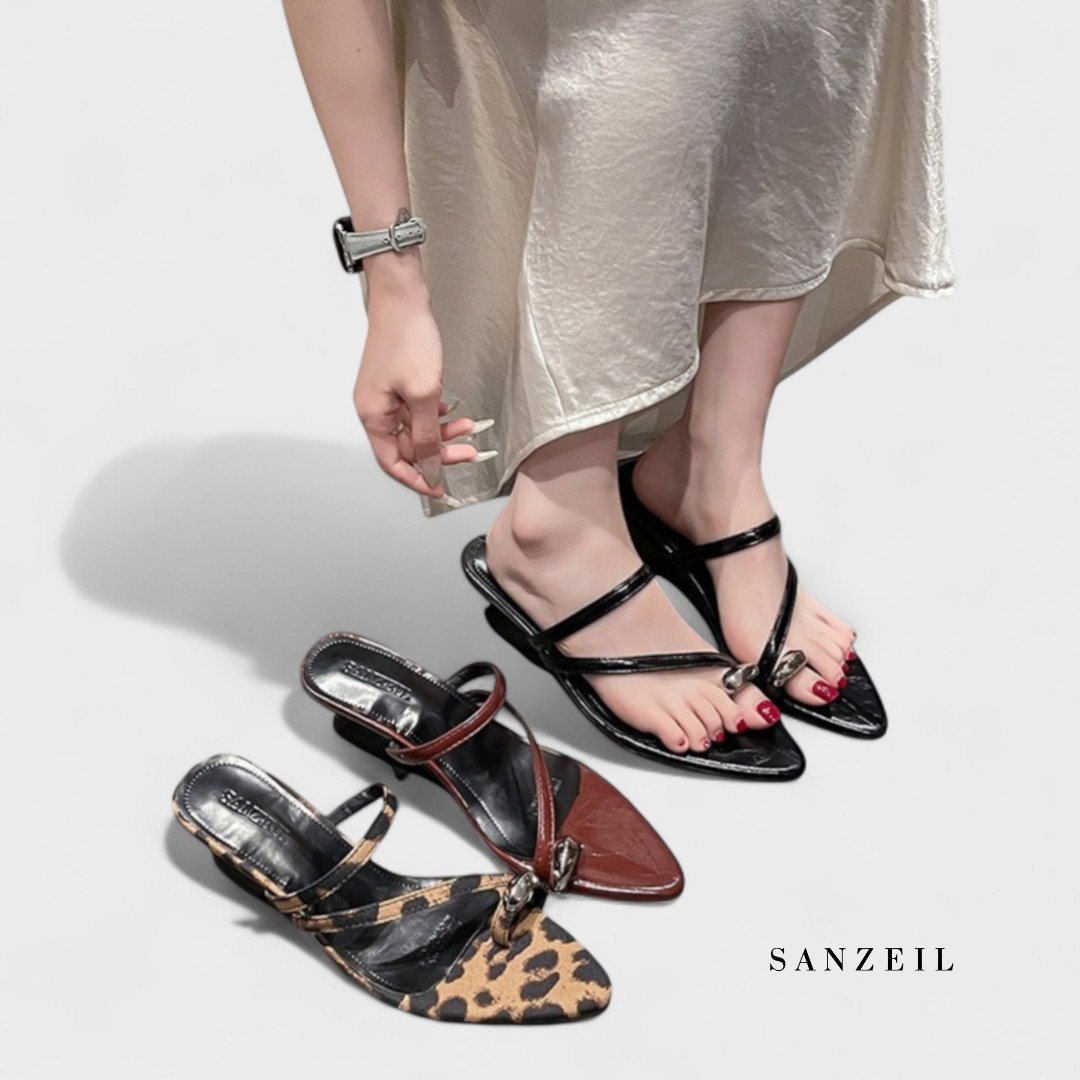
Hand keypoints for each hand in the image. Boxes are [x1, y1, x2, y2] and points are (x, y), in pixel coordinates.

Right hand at [354, 285, 487, 497]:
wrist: (403, 297)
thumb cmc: (406, 338)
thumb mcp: (424, 394)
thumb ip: (427, 435)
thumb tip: (430, 467)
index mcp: (373, 416)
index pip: (393, 462)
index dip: (417, 479)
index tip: (440, 489)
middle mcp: (376, 409)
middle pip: (408, 447)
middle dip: (441, 452)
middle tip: (469, 452)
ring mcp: (387, 396)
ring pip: (417, 429)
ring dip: (444, 432)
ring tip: (470, 428)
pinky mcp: (399, 383)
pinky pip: (419, 411)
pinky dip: (438, 415)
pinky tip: (455, 412)